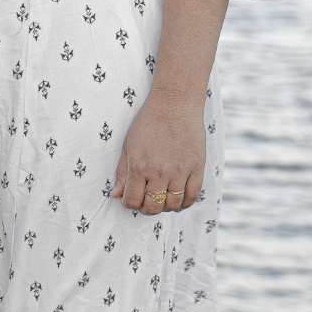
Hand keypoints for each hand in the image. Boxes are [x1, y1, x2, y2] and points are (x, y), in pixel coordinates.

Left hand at [111, 91, 206, 214]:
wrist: (174, 103)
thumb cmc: (148, 122)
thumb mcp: (128, 145)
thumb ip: (122, 172)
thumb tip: (115, 195)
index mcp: (139, 166)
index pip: (132, 200)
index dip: (129, 203)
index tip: (131, 198)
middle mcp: (160, 171)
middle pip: (153, 206)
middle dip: (147, 208)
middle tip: (146, 202)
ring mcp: (180, 170)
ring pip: (173, 204)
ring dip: (165, 207)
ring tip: (162, 199)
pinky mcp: (197, 167)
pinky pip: (193, 195)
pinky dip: (185, 203)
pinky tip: (178, 200)